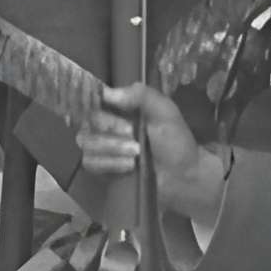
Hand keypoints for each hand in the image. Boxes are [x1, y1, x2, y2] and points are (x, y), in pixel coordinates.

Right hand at [74, 81, 207, 188]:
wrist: (183, 177)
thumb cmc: (176, 143)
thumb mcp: (165, 113)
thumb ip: (142, 96)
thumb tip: (108, 93)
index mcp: (121, 108)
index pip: (93, 98)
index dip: (93, 101)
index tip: (105, 105)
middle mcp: (107, 125)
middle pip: (88, 120)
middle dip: (110, 128)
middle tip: (133, 134)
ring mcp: (102, 147)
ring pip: (87, 143)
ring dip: (113, 148)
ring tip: (136, 154)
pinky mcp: (101, 168)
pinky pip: (90, 162)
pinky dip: (110, 164)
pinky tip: (128, 167)